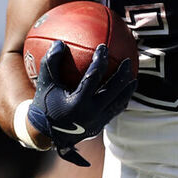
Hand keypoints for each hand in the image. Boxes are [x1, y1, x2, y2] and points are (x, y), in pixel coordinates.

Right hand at [27, 41, 136, 165]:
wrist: (43, 134)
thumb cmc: (44, 104)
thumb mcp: (44, 83)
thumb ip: (51, 62)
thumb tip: (59, 42)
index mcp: (77, 103)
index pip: (94, 77)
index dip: (100, 60)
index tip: (103, 47)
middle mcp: (90, 113)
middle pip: (113, 90)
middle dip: (122, 74)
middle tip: (127, 60)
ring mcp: (97, 122)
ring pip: (118, 103)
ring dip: (127, 89)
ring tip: (133, 78)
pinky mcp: (99, 126)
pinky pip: (115, 111)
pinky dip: (121, 99)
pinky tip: (124, 91)